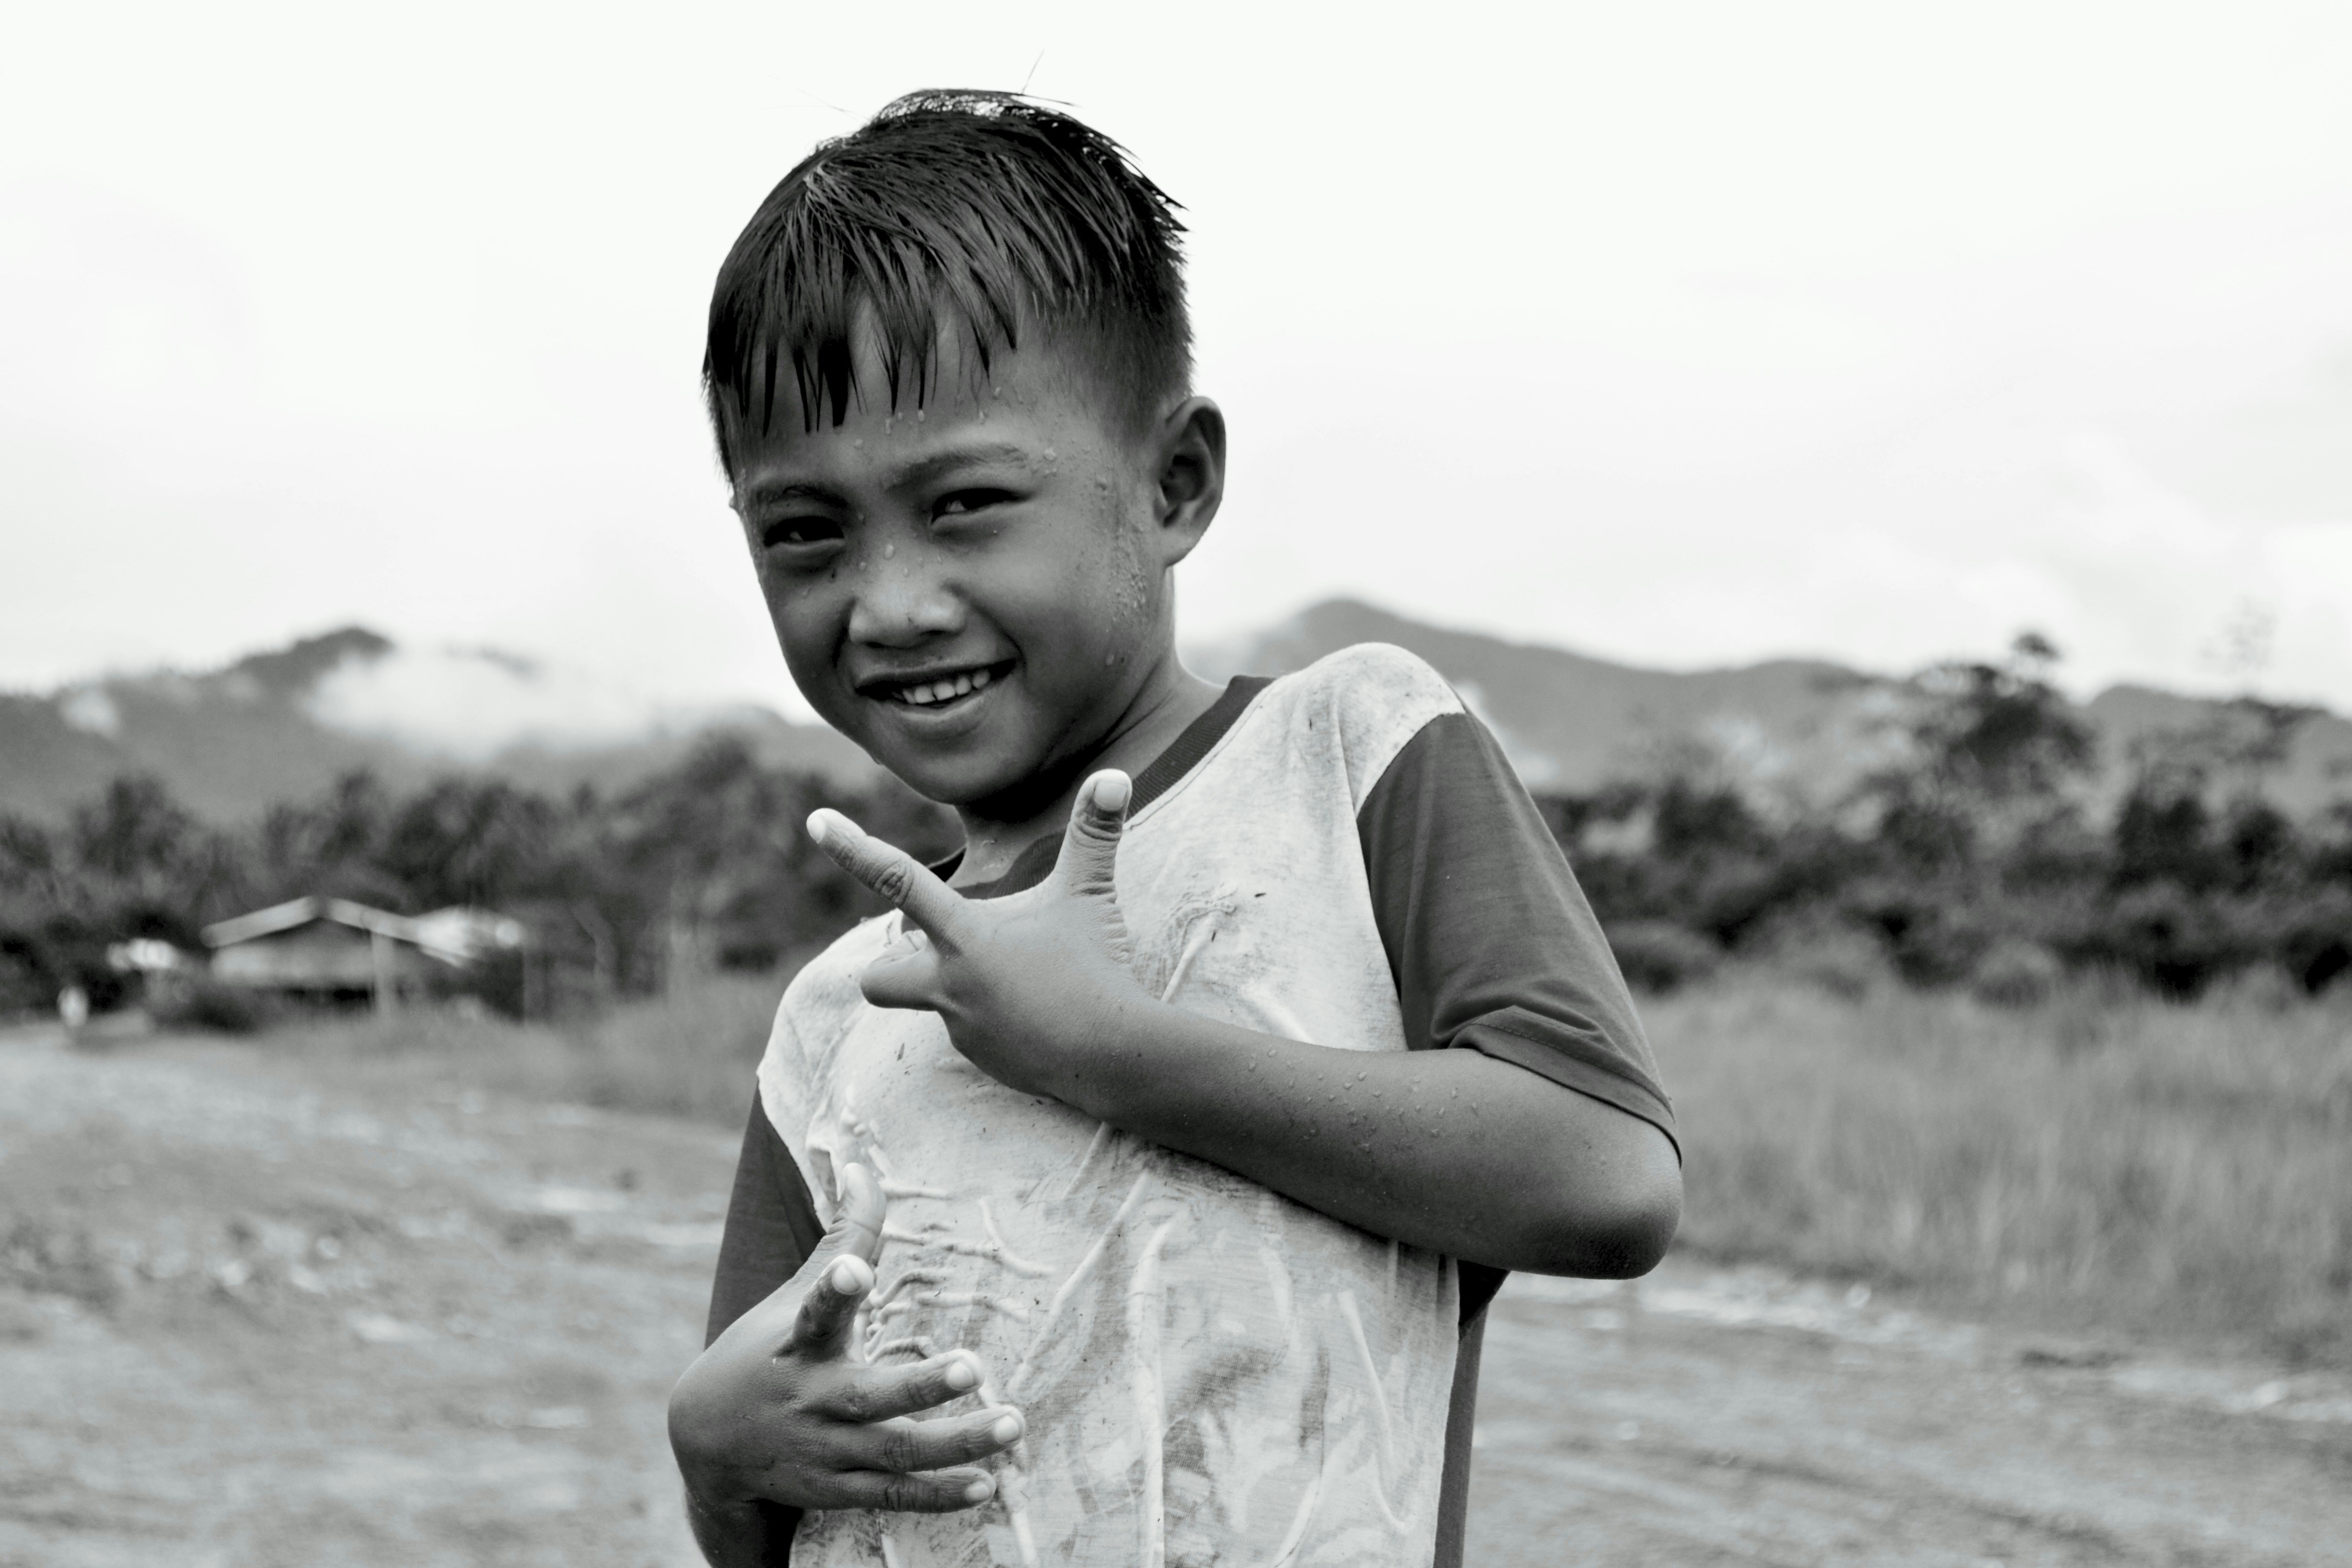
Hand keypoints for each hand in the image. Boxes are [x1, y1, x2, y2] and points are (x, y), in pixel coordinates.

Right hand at [667, 1162, 1023, 1521]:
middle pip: (867, 1395)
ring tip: (1012, 1425)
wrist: (707, 1444)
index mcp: (799, 1343)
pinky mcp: (837, 1489)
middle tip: (973, 1365)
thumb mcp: (793, 1296)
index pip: (815, 1311)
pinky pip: (893, 1495)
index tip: (855, 1269)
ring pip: (893, 1451)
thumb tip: (863, 1164)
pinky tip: (987, 1486)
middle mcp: (812, 1398)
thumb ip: (844, 1234)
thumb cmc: (767, 1350)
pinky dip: (938, 1495)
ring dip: (955, 1443)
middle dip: (920, 1384)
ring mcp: (824, 1450)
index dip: (834, 1289)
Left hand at [808, 770, 1151, 1103]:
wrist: (1115, 1058)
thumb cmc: (1099, 968)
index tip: (816, 821)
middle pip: (877, 976)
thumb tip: (1116, 774)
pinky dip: (991, 1017)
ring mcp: (961, 1028)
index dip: (852, 848)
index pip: (897, 880)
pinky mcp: (983, 1060)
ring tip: (1017, 980)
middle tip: (931, 945)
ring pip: (932, 1002)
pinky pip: (970, 1032)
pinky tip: (1036, 1015)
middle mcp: (948, 984)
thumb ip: (1096, 833)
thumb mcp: (1091, 894)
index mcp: (966, 935)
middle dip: (889, 962)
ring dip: (955, 986)